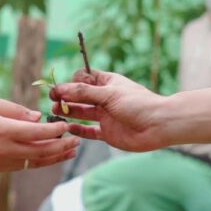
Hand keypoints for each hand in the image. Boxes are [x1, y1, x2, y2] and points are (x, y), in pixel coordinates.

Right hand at [0, 98, 80, 171]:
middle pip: (43, 150)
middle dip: (63, 145)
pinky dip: (46, 161)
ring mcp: (7, 162)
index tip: (66, 125)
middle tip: (77, 138)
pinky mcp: (5, 169)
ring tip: (73, 150)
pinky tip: (57, 156)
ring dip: (58, 156)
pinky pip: (30, 166)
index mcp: (5, 131)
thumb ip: (16, 110)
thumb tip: (38, 117)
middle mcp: (8, 149)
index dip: (55, 130)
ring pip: (39, 161)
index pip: (37, 132)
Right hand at [50, 70, 170, 151]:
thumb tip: (60, 88)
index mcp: (108, 83)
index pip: (84, 77)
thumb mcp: (109, 94)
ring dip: (68, 112)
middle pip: (80, 96)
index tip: (63, 86)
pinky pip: (89, 131)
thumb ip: (84, 92)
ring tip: (55, 112)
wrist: (158, 126)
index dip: (72, 81)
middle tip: (52, 99)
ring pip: (82, 113)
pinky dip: (78, 130)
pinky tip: (68, 128)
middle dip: (66, 97)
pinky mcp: (107, 133)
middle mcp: (105, 99)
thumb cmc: (138, 104)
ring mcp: (106, 116)